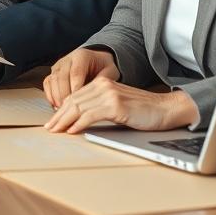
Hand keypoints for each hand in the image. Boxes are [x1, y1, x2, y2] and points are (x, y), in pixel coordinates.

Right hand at [43, 48, 119, 107]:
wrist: (97, 60)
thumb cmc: (104, 67)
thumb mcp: (110, 71)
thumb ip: (104, 81)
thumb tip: (98, 94)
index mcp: (81, 56)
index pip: (76, 73)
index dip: (75, 89)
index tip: (78, 103)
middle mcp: (67, 60)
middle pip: (61, 78)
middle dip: (64, 96)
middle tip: (69, 111)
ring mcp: (58, 66)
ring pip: (52, 81)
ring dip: (56, 97)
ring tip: (62, 111)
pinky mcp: (53, 73)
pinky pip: (47, 84)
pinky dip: (50, 96)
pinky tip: (56, 106)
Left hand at [45, 77, 197, 133]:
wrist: (166, 109)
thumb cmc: (144, 111)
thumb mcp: (118, 105)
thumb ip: (100, 107)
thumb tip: (79, 120)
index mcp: (103, 83)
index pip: (76, 96)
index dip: (62, 109)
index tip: (54, 121)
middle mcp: (103, 85)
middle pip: (74, 101)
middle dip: (59, 116)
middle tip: (49, 128)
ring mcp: (109, 94)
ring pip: (79, 108)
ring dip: (64, 121)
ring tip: (56, 131)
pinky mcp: (115, 105)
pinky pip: (90, 115)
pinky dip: (78, 124)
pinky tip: (72, 131)